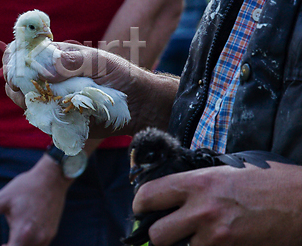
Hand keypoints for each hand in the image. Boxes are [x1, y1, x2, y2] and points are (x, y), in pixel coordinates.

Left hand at [0, 156, 70, 245]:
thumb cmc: (25, 187)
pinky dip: (29, 245)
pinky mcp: (52, 233)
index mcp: (22, 232)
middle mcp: (37, 239)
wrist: (51, 178)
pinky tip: (23, 234)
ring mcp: (46, 237)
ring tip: (10, 241)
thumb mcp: (2, 199)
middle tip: (2, 243)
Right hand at [3, 42, 176, 136]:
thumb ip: (73, 62)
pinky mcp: (57, 117)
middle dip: (13, 82)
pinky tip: (52, 115)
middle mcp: (48, 76)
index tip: (14, 67)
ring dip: (24, 99)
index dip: (12, 58)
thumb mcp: (100, 63)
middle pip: (16, 77)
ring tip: (38, 101)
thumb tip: (44, 69)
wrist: (137, 105)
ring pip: (23, 98)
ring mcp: (51, 97)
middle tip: (22, 88)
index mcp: (55, 56)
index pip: (22, 52)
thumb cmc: (120, 76)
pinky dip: (40, 117)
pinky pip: (39, 118)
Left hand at [133, 162, 301, 245]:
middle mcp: (201, 209)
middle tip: (166, 230)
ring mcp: (215, 235)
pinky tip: (217, 241)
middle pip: (156, 234)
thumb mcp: (226, 170)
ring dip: (184, 245)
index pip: (148, 195)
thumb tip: (171, 192)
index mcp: (197, 182)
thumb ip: (195, 182)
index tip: (142, 210)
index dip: (140, 205)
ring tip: (196, 236)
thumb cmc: (268, 181)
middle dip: (159, 234)